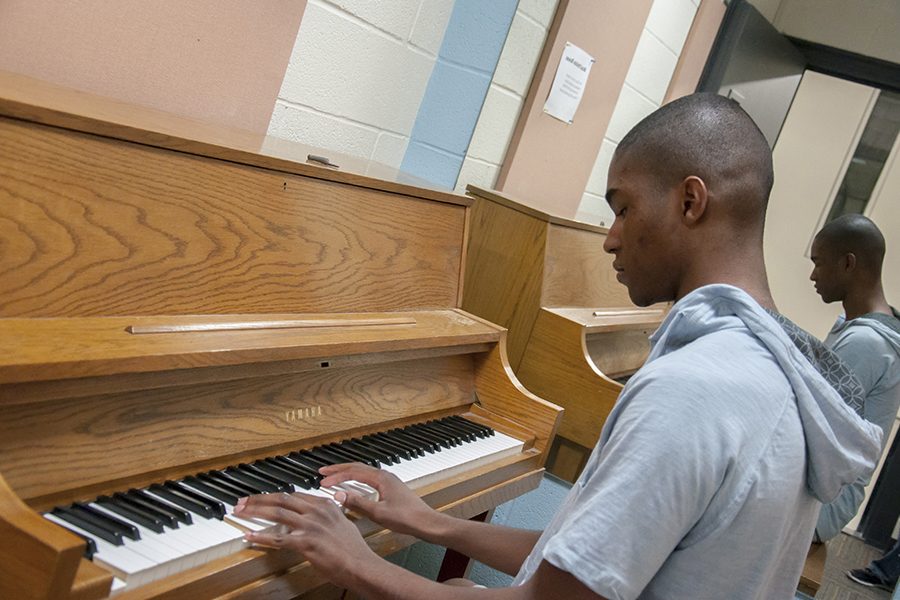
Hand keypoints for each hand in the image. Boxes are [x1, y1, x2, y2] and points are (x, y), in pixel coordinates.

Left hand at [233, 491, 374, 587]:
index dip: (275, 496)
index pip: (294, 495)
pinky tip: (249, 536)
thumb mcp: (344, 524)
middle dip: (259, 499)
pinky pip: (278, 538)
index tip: (262, 498)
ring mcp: (311, 526)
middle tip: (243, 501)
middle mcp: (317, 512)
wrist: (360, 565)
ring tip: (241, 511)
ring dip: (255, 511)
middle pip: (282, 499)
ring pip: (277, 513)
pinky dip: (261, 536)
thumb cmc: (354, 549)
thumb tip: (325, 514)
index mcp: (326, 505)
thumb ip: (331, 516)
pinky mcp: (306, 542)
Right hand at [319, 462, 440, 537]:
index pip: (353, 472)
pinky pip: (369, 479)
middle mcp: (385, 476)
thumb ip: (357, 503)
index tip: (322, 482)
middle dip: (339, 469)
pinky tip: (353, 486)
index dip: (336, 477)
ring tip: (334, 476)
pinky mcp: (391, 488)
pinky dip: (357, 479)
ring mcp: (388, 481)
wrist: (425, 522)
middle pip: (358, 467)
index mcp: (381, 478)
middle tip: (323, 471)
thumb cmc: (406, 518)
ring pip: (364, 472)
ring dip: (348, 473)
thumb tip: (339, 495)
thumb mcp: (378, 512)